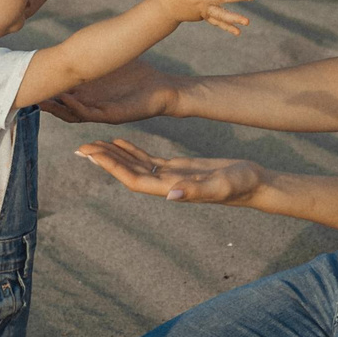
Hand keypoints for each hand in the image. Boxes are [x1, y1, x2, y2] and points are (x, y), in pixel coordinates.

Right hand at [40, 58, 182, 124]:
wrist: (163, 88)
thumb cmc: (137, 73)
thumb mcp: (111, 58)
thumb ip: (95, 51)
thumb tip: (81, 32)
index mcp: (88, 91)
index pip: (60, 91)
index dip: (45, 86)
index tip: (28, 77)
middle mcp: (90, 103)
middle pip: (60, 105)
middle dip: (44, 99)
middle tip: (26, 92)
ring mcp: (100, 110)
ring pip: (71, 113)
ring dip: (56, 107)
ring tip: (41, 99)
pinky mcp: (112, 115)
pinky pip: (90, 114)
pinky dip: (76, 107)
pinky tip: (66, 99)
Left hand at [75, 138, 266, 204]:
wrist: (256, 183)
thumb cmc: (244, 184)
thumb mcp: (223, 185)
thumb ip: (198, 191)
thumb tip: (170, 195)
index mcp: (172, 189)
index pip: (134, 179)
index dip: (112, 168)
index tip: (92, 155)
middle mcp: (166, 185)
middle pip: (128, 172)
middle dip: (104, 161)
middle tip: (81, 147)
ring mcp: (171, 176)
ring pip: (135, 165)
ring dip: (114, 155)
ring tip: (92, 144)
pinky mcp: (178, 168)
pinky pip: (148, 159)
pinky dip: (132, 150)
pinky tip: (119, 141)